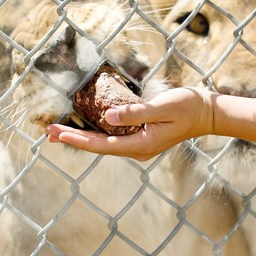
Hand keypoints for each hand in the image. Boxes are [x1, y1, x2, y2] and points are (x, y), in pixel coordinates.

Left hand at [46, 86, 213, 160]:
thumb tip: (108, 117)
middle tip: (49, 132)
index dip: (79, 139)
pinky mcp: (141, 137)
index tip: (59, 134)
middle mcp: (137, 149)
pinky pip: (113, 138)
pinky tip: (87, 126)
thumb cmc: (186, 107)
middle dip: (74, 138)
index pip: (102, 146)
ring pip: (104, 143)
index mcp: (141, 145)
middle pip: (99, 146)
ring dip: (82, 136)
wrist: (207, 113)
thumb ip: (135, 113)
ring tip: (60, 130)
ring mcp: (140, 144)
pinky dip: (96, 132)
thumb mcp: (161, 107)